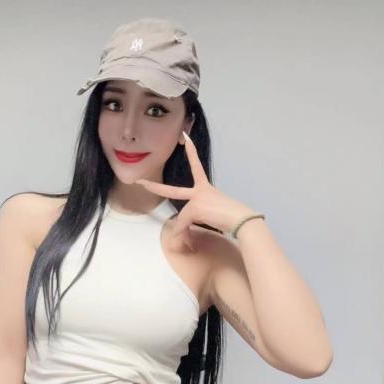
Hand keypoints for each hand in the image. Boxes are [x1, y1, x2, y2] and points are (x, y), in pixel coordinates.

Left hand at [134, 131, 256, 251]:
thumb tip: (187, 229)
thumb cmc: (234, 217)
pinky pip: (183, 224)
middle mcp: (200, 190)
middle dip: (154, 187)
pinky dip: (183, 235)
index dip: (191, 152)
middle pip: (172, 190)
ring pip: (182, 218)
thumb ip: (200, 216)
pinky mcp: (195, 207)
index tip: (186, 138)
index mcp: (206, 188)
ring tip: (189, 245)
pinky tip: (190, 245)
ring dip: (183, 233)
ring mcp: (197, 198)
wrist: (243, 221)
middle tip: (140, 182)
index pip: (196, 166)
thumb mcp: (214, 214)